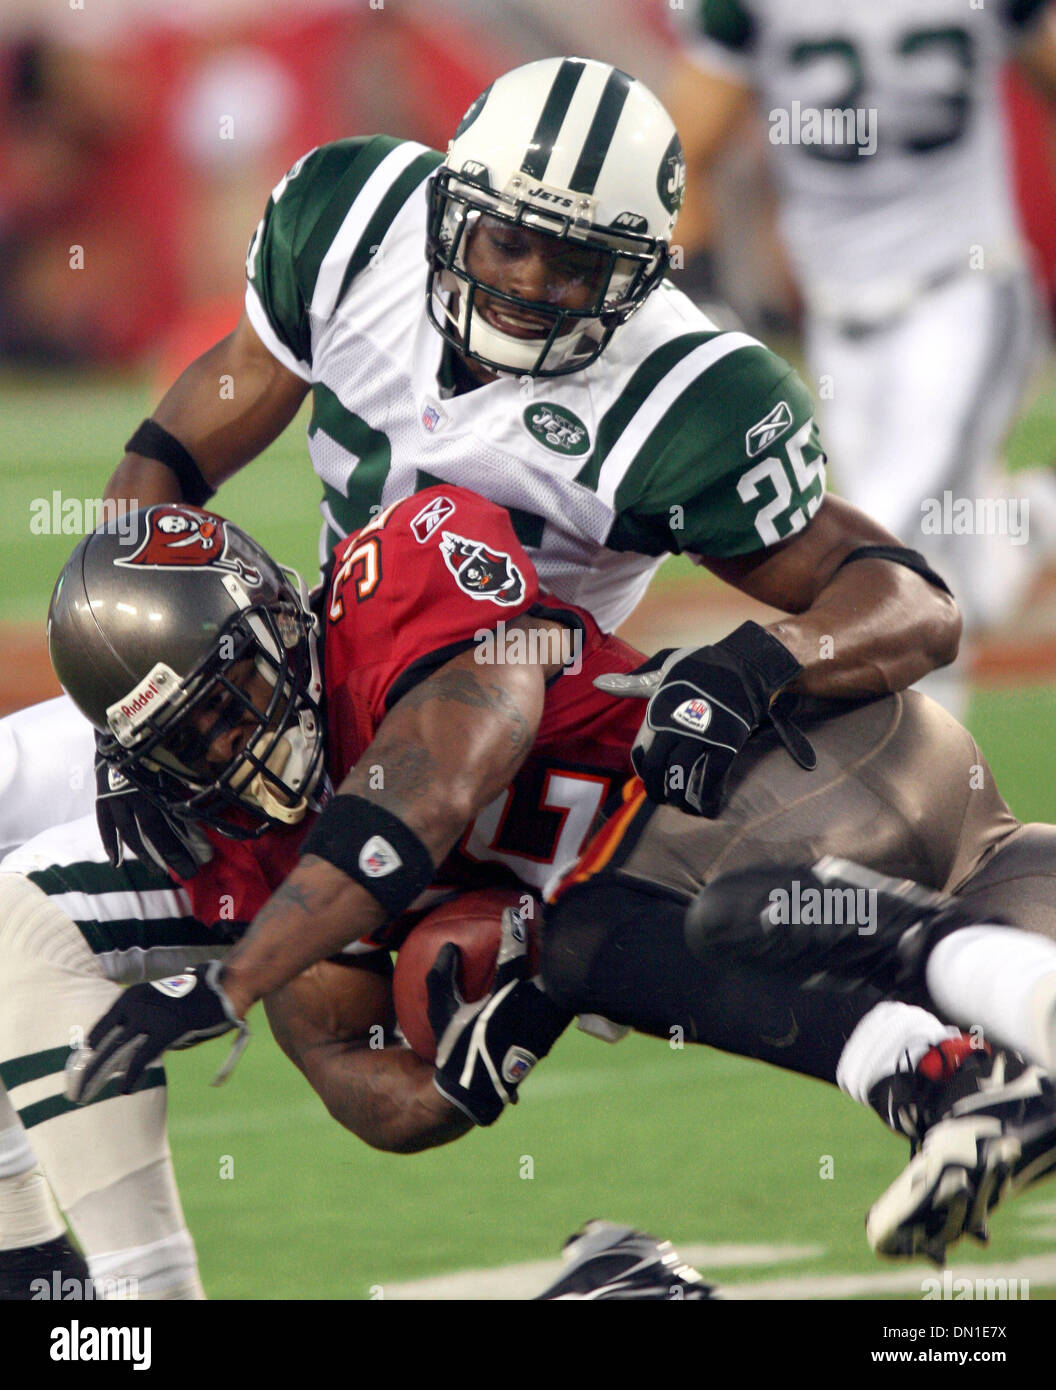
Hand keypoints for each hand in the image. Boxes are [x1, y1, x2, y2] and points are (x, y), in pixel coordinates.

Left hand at [65, 962, 248, 1103]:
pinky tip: (124, 1089)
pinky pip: (141, 1058)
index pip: (101, 1026)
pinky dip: (130, 1076)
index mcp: (130, 996)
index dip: (91, 1048)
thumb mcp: (158, 1005)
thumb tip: (128, 1051)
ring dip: (99, 1075)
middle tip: (74, 1089)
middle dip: (88, 1068)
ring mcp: (148, 1018)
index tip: (84, 1065)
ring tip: (88, 1094)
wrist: (218, 990)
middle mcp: (134, 1006)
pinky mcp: (164, 1032)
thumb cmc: (190, 999)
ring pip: (115, 1052)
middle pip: (103, 1042)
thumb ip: (142, 1025)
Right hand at [95, 736, 211, 879]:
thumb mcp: (171, 762)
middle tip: (184, 873)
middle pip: (148, 835)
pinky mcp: (102, 794)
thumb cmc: (152, 740)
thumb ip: (181, 786)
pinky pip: (104, 823)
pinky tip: (115, 860)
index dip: (177, 851)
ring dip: (142, 853)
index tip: (191, 869)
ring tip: (156, 869)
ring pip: (127, 833)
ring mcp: (114, 797)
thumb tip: (199, 807)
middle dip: (167, 856)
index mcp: (149, 790)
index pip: (163, 829)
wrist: (119, 723)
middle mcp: (130, 798)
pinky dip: (109, 841)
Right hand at [428, 908, 569, 1124]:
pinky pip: (563, 999)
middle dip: (551, 939)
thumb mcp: (441, 1013)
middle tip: (549, 916)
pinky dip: (563, 981)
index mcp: (501, 1002)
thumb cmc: (456, 1048)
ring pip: (563, 982)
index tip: (514, 911)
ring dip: (560, 959)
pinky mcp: (554, 1032)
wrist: (478, 1092)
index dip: (514, 930)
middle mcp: (529, 1010)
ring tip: (560, 936)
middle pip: (551, 964)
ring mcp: (546, 1023)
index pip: (512, 956)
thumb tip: (449, 946)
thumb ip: (441, 978)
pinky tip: (561, 968)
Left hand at [594, 622, 810, 816]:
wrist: (743, 664)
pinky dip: (709, 796)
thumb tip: (598, 683)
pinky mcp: (726, 743)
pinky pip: (714, 775)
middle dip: (655, 788)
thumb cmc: (700, 666)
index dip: (641, 767)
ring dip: (678, 795)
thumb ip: (633, 682)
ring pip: (681, 773)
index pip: (641, 749)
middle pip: (658, 765)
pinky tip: (706, 808)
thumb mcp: (663, 667)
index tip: (647, 775)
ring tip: (679, 805)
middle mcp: (677, 725)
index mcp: (660, 710)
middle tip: (660, 798)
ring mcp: (702, 735)